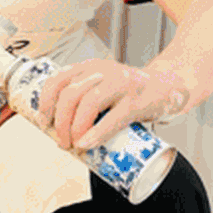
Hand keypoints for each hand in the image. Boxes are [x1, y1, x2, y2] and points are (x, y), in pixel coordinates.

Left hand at [35, 59, 189, 150]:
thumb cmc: (130, 94)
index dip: (45, 103)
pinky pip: (113, 118)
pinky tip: (87, 144)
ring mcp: (121, 84)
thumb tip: (59, 133)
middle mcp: (103, 71)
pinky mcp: (138, 100)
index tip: (43, 122)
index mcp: (89, 67)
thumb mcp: (103, 88)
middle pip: (69, 94)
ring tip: (74, 145)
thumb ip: (84, 101)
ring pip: (87, 103)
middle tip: (61, 141)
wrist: (169, 87)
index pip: (57, 80)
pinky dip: (96, 134)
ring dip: (74, 128)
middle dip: (60, 122)